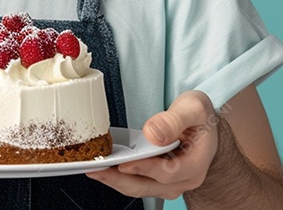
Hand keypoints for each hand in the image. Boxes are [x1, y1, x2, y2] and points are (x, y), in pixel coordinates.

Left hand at [86, 90, 217, 200]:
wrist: (202, 124)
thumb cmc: (199, 116)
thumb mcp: (193, 108)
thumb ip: (174, 120)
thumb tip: (153, 134)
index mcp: (196, 164)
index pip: (169, 172)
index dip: (145, 169)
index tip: (123, 163)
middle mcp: (184, 179)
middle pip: (149, 186)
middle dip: (119, 180)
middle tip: (95, 170)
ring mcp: (171, 182)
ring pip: (140, 187)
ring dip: (115, 181)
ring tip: (93, 169)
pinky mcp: (157, 178)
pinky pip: (137, 181)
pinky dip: (119, 176)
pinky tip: (103, 167)